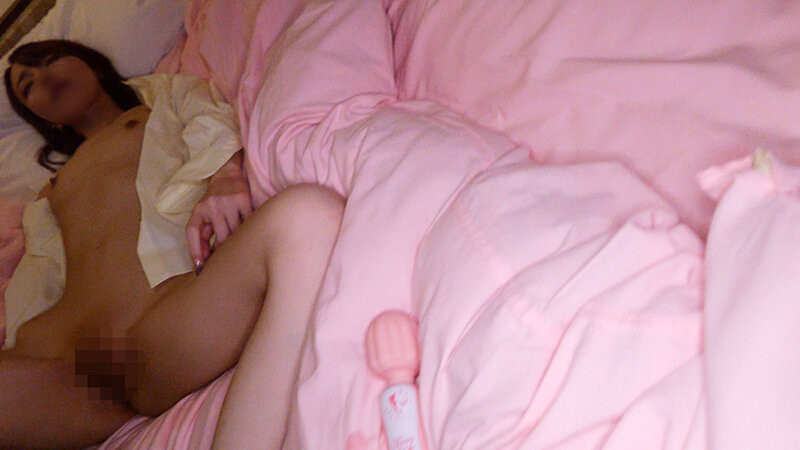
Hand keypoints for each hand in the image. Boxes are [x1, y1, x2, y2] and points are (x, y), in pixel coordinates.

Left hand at [186, 151, 252, 269]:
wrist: (227, 173)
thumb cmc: (215, 199)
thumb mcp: (204, 214)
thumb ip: (203, 234)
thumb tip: (203, 260)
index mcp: (199, 210)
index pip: (192, 232)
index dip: (195, 250)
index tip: (200, 267)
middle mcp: (211, 205)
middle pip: (220, 236)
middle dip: (224, 250)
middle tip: (229, 258)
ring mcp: (227, 201)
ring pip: (235, 231)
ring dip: (238, 241)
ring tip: (241, 246)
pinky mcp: (243, 198)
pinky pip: (248, 221)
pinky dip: (249, 229)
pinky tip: (250, 232)